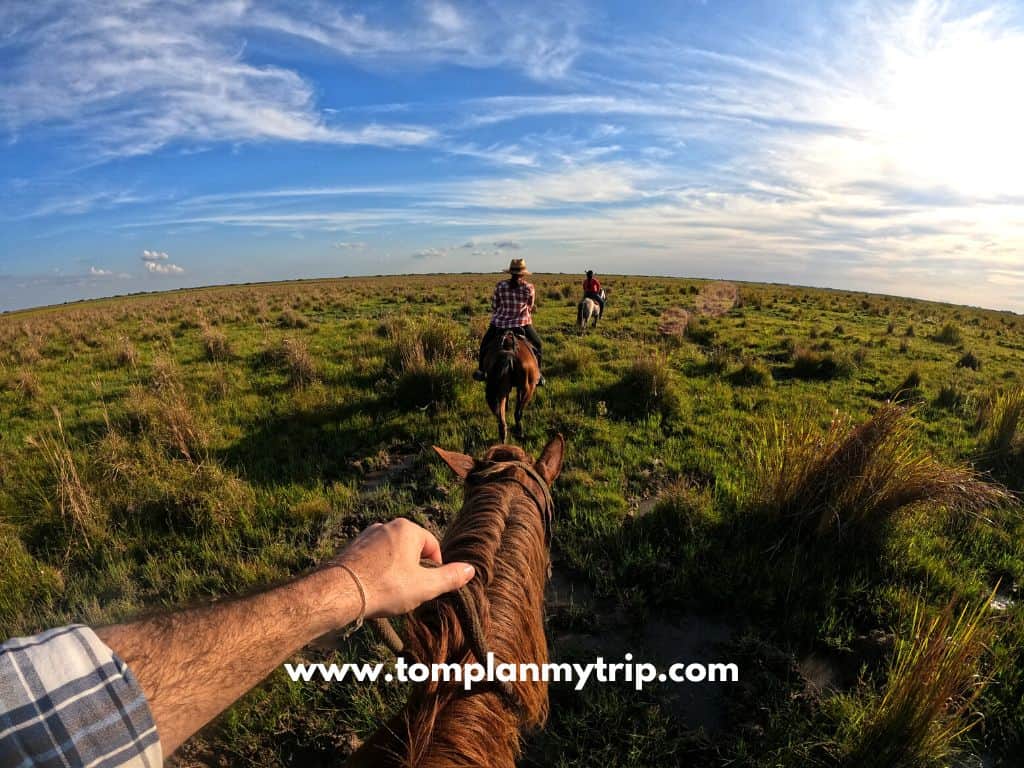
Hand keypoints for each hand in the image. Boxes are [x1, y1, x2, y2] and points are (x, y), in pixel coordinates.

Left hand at [332, 518, 474, 618]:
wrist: (340, 591)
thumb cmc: (386, 587)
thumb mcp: (425, 586)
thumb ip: (450, 578)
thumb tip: (471, 570)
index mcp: (408, 529)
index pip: (433, 546)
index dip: (436, 568)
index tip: (429, 587)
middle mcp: (387, 525)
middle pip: (412, 548)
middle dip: (414, 569)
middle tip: (411, 592)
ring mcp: (367, 535)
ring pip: (392, 553)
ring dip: (396, 570)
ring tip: (391, 592)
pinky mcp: (352, 547)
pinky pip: (374, 557)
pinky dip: (378, 570)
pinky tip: (374, 588)